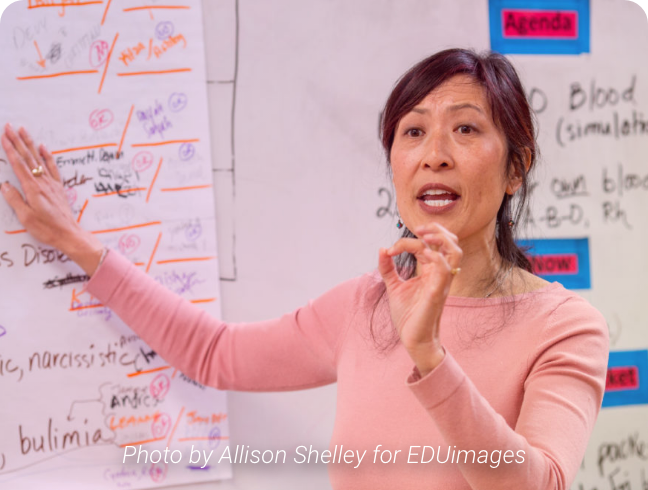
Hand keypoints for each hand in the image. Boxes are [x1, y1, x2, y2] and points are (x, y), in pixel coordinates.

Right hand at [0, 124, 103, 273]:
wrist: (68, 234)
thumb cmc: (46, 228)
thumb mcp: (25, 217)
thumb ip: (14, 199)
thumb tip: (5, 185)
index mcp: (32, 188)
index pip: (18, 164)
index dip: (10, 149)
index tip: (3, 136)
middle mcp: (43, 182)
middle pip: (28, 157)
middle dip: (17, 141)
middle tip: (9, 127)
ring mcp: (52, 184)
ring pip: (39, 159)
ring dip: (30, 144)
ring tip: (24, 130)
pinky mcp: (58, 188)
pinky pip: (53, 168)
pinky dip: (48, 156)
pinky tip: (44, 147)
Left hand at [378, 222, 462, 374]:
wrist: (412, 339)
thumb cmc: (408, 315)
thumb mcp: (394, 286)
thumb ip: (387, 268)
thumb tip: (382, 249)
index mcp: (431, 271)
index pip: (427, 245)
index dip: (407, 241)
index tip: (389, 250)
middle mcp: (440, 274)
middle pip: (451, 242)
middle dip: (436, 229)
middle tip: (418, 229)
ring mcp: (441, 283)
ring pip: (455, 252)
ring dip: (441, 239)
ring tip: (423, 236)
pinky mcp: (437, 293)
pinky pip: (446, 271)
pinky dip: (437, 258)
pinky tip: (424, 255)